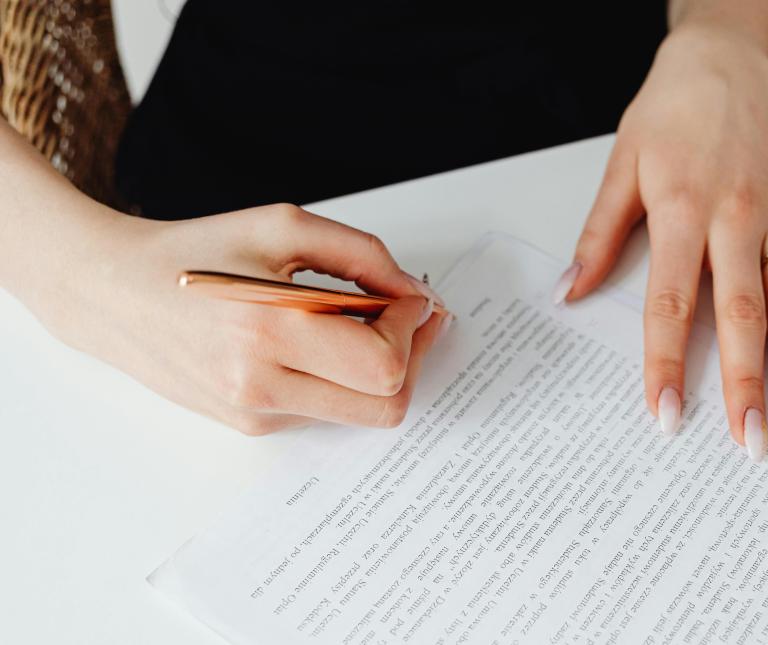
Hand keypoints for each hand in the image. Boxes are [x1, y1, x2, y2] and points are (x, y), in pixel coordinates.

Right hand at [28, 203, 449, 434]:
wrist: (113, 291)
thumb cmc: (196, 252)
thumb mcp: (283, 226)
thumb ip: (363, 256)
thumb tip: (414, 294)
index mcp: (268, 330)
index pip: (382, 363)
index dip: (413, 329)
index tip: (410, 297)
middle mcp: (260, 385)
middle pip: (385, 405)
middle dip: (412, 358)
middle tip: (410, 318)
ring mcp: (255, 413)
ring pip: (361, 414)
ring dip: (379, 371)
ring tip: (362, 324)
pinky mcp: (250, 425)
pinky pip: (325, 411)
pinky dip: (341, 379)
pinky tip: (320, 342)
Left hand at [558, 26, 767, 458]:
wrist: (716, 65)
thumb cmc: (666, 116)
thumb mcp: (620, 170)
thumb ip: (599, 237)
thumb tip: (570, 294)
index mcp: (683, 213)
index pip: (672, 305)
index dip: (667, 365)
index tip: (667, 416)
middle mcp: (735, 218)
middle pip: (741, 314)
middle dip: (743, 383)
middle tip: (749, 440)